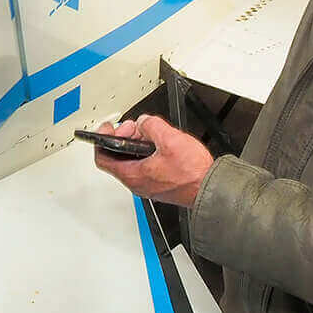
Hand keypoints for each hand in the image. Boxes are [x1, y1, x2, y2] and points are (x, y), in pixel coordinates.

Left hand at [92, 114, 212, 207]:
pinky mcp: (159, 183)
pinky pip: (144, 165)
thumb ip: (151, 125)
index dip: (102, 139)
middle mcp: (137, 182)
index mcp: (133, 174)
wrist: (210, 190)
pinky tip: (159, 143)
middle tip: (135, 127)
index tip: (108, 128)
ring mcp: (148, 184)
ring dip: (137, 143)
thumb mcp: (170, 139)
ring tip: (149, 132)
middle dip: (124, 136)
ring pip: (132, 160)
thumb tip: (144, 122)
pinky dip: (147, 151)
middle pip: (118, 157)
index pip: (103, 158)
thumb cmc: (192, 174)